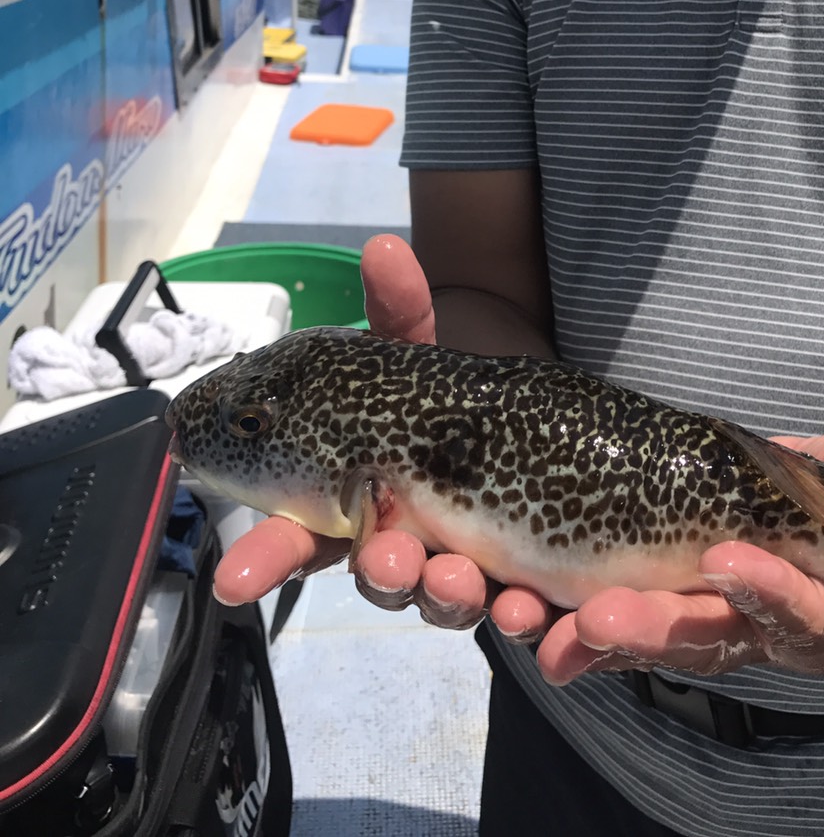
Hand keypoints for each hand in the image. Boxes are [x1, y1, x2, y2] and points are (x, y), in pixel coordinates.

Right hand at [213, 235, 555, 641]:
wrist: (545, 445)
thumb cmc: (455, 412)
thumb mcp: (427, 362)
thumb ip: (401, 314)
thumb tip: (383, 244)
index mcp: (359, 503)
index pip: (300, 537)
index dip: (266, 558)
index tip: (234, 580)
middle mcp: (400, 546)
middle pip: (377, 575)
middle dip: (380, 573)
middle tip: (392, 559)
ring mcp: (459, 574)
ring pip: (441, 601)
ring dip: (445, 595)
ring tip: (461, 576)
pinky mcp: (518, 596)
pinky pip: (514, 622)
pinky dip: (517, 620)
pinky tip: (527, 607)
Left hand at [532, 352, 823, 685]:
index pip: (802, 612)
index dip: (768, 590)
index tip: (725, 559)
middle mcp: (763, 635)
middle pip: (710, 640)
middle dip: (656, 629)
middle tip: (600, 617)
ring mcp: (705, 628)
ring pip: (648, 645)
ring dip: (593, 641)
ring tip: (541, 631)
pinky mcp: (658, 613)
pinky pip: (611, 632)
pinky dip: (565, 626)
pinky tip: (521, 615)